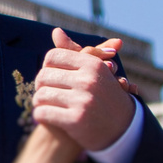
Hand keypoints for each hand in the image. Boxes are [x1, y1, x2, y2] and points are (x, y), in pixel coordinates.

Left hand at [33, 27, 135, 153]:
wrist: (123, 130)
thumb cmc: (104, 96)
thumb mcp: (94, 71)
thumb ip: (73, 51)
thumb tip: (56, 31)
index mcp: (93, 65)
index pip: (53, 56)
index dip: (48, 67)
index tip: (51, 76)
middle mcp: (89, 81)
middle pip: (44, 76)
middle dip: (41, 86)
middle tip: (45, 93)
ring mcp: (83, 101)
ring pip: (41, 95)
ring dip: (39, 102)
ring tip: (44, 104)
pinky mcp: (76, 120)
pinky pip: (42, 113)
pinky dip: (39, 115)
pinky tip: (45, 116)